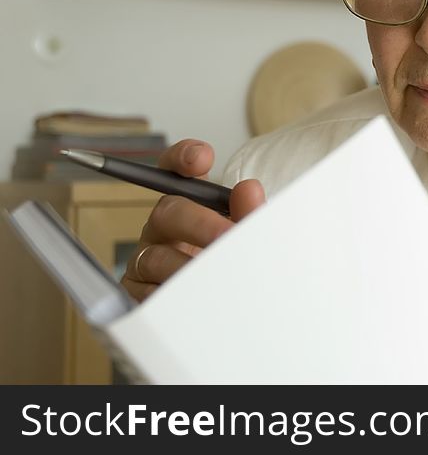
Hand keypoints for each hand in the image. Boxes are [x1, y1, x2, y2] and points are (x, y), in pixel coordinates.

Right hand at [121, 139, 264, 301]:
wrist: (224, 311)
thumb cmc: (232, 266)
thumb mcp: (244, 238)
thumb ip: (248, 215)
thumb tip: (249, 190)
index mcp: (189, 207)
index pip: (175, 171)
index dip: (182, 157)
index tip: (201, 158)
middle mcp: (164, 229)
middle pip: (168, 212)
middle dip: (200, 223)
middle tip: (226, 237)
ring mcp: (146, 261)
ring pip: (156, 257)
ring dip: (190, 268)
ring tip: (220, 279)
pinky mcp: (137, 295)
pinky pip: (147, 295)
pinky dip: (174, 298)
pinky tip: (197, 303)